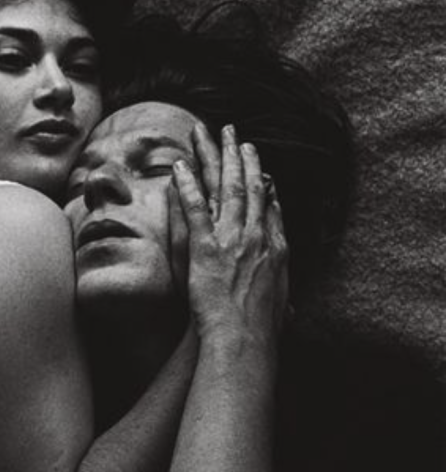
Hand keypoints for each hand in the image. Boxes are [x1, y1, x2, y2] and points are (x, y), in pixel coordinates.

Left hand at [172, 123, 288, 340]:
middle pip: (248, 187)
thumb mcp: (282, 306)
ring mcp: (231, 239)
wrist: (243, 338)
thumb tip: (290, 301)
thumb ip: (284, 295)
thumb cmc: (261, 330)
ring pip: (224, 188)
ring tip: (210, 134)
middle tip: (236, 133)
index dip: (262, 181)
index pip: (269, 205)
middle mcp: (256, 236)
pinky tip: (181, 165)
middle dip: (241, 157)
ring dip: (216, 157)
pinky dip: (188, 185)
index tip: (259, 165)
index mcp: (275, 247)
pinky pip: (195, 208)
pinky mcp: (205, 247)